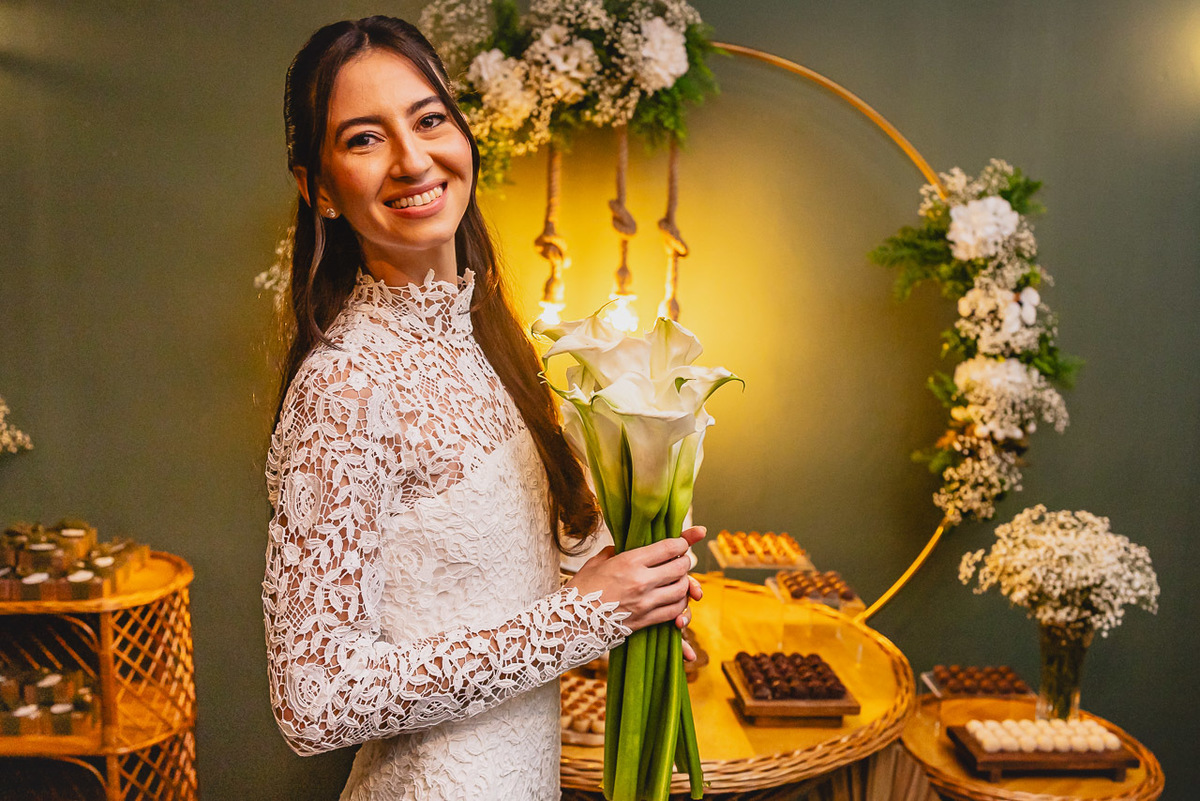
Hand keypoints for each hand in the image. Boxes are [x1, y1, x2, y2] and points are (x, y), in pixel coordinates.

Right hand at [566, 526, 705, 659]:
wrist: (569, 623)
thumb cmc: (580, 590)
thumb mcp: (596, 563)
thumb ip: (614, 552)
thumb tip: (623, 547)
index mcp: (629, 562)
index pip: (668, 547)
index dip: (682, 541)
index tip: (683, 541)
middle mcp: (641, 581)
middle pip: (680, 567)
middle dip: (684, 561)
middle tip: (681, 559)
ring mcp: (645, 603)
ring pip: (682, 590)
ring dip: (685, 583)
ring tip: (679, 579)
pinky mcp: (646, 621)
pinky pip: (674, 611)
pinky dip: (680, 604)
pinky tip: (676, 599)